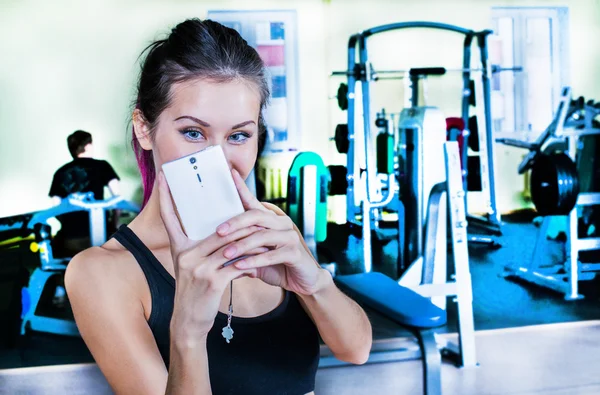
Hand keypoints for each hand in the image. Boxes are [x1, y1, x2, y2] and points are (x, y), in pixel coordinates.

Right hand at [157, 171, 260, 339]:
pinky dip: (252, 260)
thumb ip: (203, 249)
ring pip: (231, 245)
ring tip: (266, 233)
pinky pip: (238, 264)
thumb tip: (223, 231)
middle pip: (218, 229)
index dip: (165, 196)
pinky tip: (262, 257)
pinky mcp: (212, 281)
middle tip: (253, 207)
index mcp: (179, 248)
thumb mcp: (192, 267)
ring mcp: (198, 267)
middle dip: (239, 221)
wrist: (188, 322)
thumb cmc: (195, 292)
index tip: (164, 175)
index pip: (170, 217)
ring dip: (251, 240)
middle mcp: (186, 255)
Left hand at [215, 169, 324, 295]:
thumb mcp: (254, 255)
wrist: (303, 280)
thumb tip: (215, 245)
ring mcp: (290, 237)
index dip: (242, 188)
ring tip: (226, 254)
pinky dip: (254, 261)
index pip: (253, 202)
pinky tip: (239, 266)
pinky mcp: (295, 253)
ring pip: (262, 236)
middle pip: (256, 216)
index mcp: (270, 220)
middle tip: (219, 232)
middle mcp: (281, 224)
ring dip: (242, 245)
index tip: (230, 173)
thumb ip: (240, 248)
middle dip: (235, 223)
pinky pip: (272, 255)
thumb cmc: (276, 265)